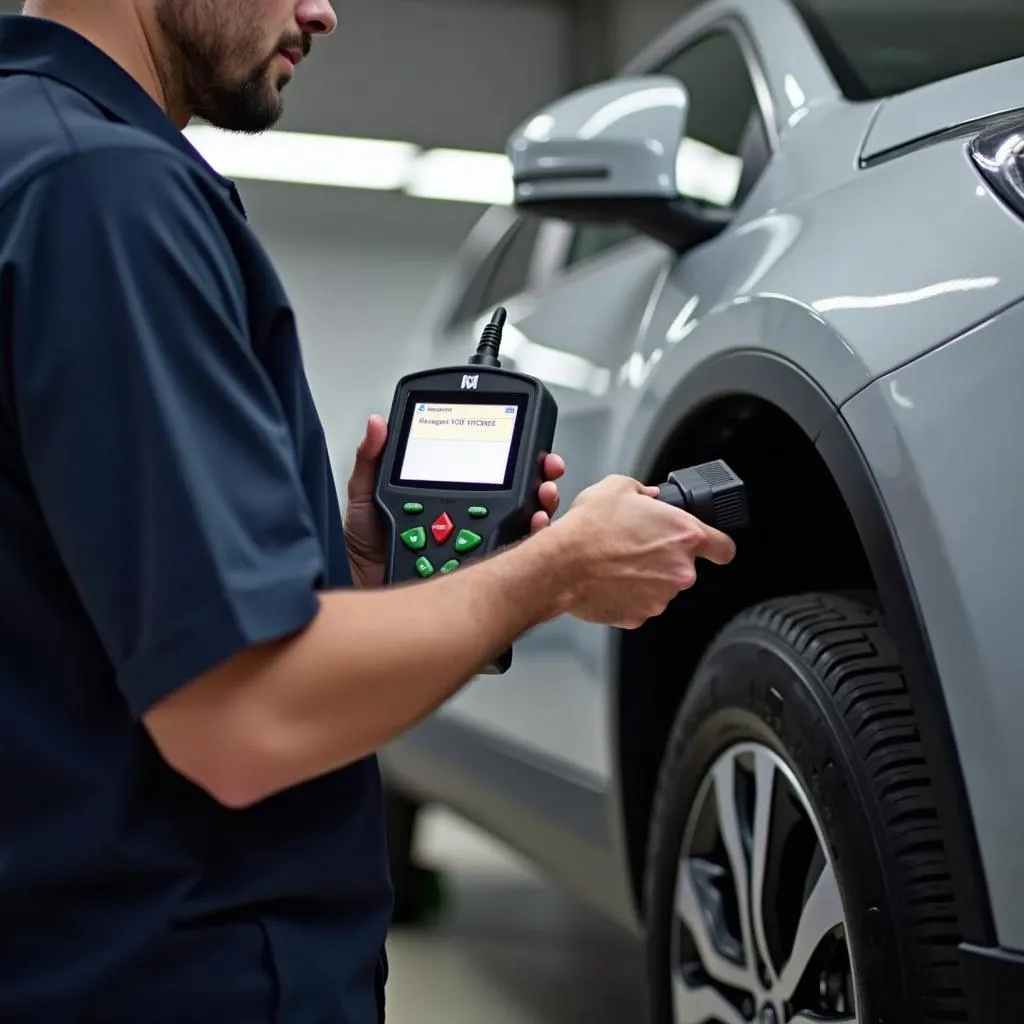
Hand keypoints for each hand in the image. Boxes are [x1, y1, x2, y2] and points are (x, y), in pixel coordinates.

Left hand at [343, 414, 565, 587]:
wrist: (363, 587)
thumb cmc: (368, 550)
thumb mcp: (366, 496)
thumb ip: (372, 459)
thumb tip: (379, 425)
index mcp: (451, 497)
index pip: (492, 473)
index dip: (515, 458)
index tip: (530, 445)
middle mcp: (471, 519)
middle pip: (519, 496)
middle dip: (541, 480)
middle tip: (545, 471)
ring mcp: (479, 545)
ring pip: (522, 525)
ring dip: (542, 509)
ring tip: (541, 498)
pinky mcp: (481, 570)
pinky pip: (513, 557)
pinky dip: (529, 543)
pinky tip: (530, 528)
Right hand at [551, 474, 735, 628]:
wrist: (560, 564)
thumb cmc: (588, 528)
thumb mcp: (617, 488)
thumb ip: (643, 491)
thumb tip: (649, 498)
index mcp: (683, 535)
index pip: (724, 548)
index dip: (718, 547)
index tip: (712, 549)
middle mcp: (679, 570)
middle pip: (685, 567)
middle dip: (665, 559)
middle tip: (637, 546)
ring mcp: (661, 597)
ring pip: (661, 586)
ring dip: (646, 577)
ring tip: (617, 562)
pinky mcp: (639, 616)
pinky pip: (640, 603)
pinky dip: (628, 594)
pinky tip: (609, 579)